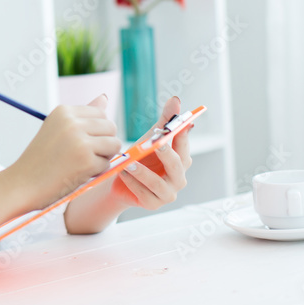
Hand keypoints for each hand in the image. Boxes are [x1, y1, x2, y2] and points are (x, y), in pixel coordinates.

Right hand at [11, 94, 121, 211]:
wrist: (22, 184)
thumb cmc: (41, 159)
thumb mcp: (58, 129)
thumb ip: (83, 115)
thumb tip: (105, 97)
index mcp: (64, 111)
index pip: (100, 113)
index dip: (96, 131)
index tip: (79, 142)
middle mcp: (72, 122)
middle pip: (110, 127)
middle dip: (103, 143)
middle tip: (82, 155)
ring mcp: (80, 141)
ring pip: (114, 144)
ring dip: (103, 157)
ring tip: (82, 163)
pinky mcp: (86, 160)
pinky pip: (107, 163)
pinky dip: (97, 172)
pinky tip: (78, 173)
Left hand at [108, 96, 193, 210]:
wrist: (119, 182)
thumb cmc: (139, 158)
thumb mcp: (150, 138)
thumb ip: (164, 121)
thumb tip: (176, 100)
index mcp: (181, 159)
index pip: (184, 144)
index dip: (181, 134)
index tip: (174, 124)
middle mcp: (179, 177)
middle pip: (177, 165)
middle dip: (166, 153)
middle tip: (155, 143)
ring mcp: (168, 193)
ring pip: (158, 183)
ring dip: (143, 172)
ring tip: (128, 161)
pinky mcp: (154, 204)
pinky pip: (144, 194)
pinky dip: (132, 183)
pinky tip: (122, 173)